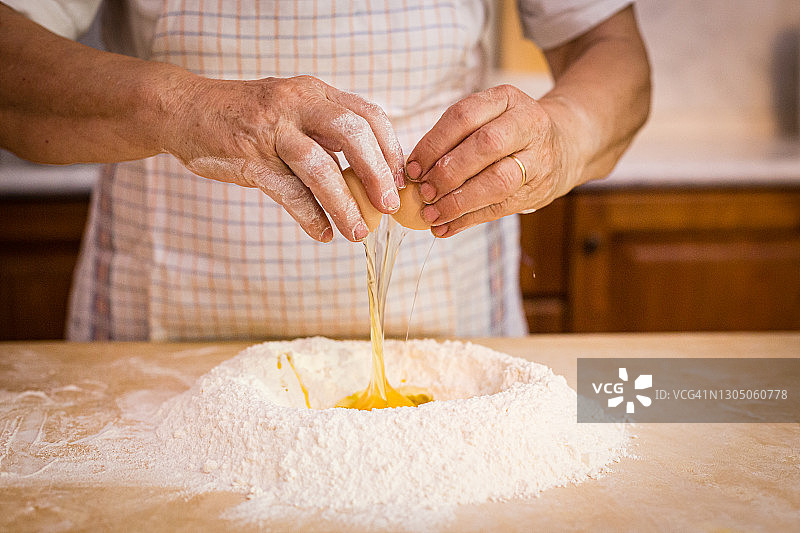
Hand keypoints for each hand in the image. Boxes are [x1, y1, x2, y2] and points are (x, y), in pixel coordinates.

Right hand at [165, 75, 404, 241]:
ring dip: (344, 204)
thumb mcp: (292, 110)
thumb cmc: (247, 117)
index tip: (399, 181)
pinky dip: (309, 215)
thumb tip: (369, 173)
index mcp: (315, 92)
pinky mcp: (249, 156)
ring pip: (319, 166)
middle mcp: (297, 104)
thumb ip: (326, 132)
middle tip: (387, 207)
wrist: (185, 110)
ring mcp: (272, 129)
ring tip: (358, 232)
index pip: (369, 114)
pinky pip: (287, 191)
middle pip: (352, 133)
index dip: (390, 149)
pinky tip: (322, 232)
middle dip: (376, 173)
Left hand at [405, 84, 574, 237]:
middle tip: (424, 191)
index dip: (433, 144)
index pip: (464, 115)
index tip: (412, 168)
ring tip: (432, 214)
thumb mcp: (488, 117)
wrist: (564, 145)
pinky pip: (501, 208)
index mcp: (506, 98)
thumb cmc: (509, 132)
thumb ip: (453, 138)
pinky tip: (446, 227)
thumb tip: (412, 172)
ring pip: (498, 181)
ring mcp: (538, 158)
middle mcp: (528, 123)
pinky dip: (469, 220)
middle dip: (449, 172)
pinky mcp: (539, 190)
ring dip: (459, 202)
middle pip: (486, 145)